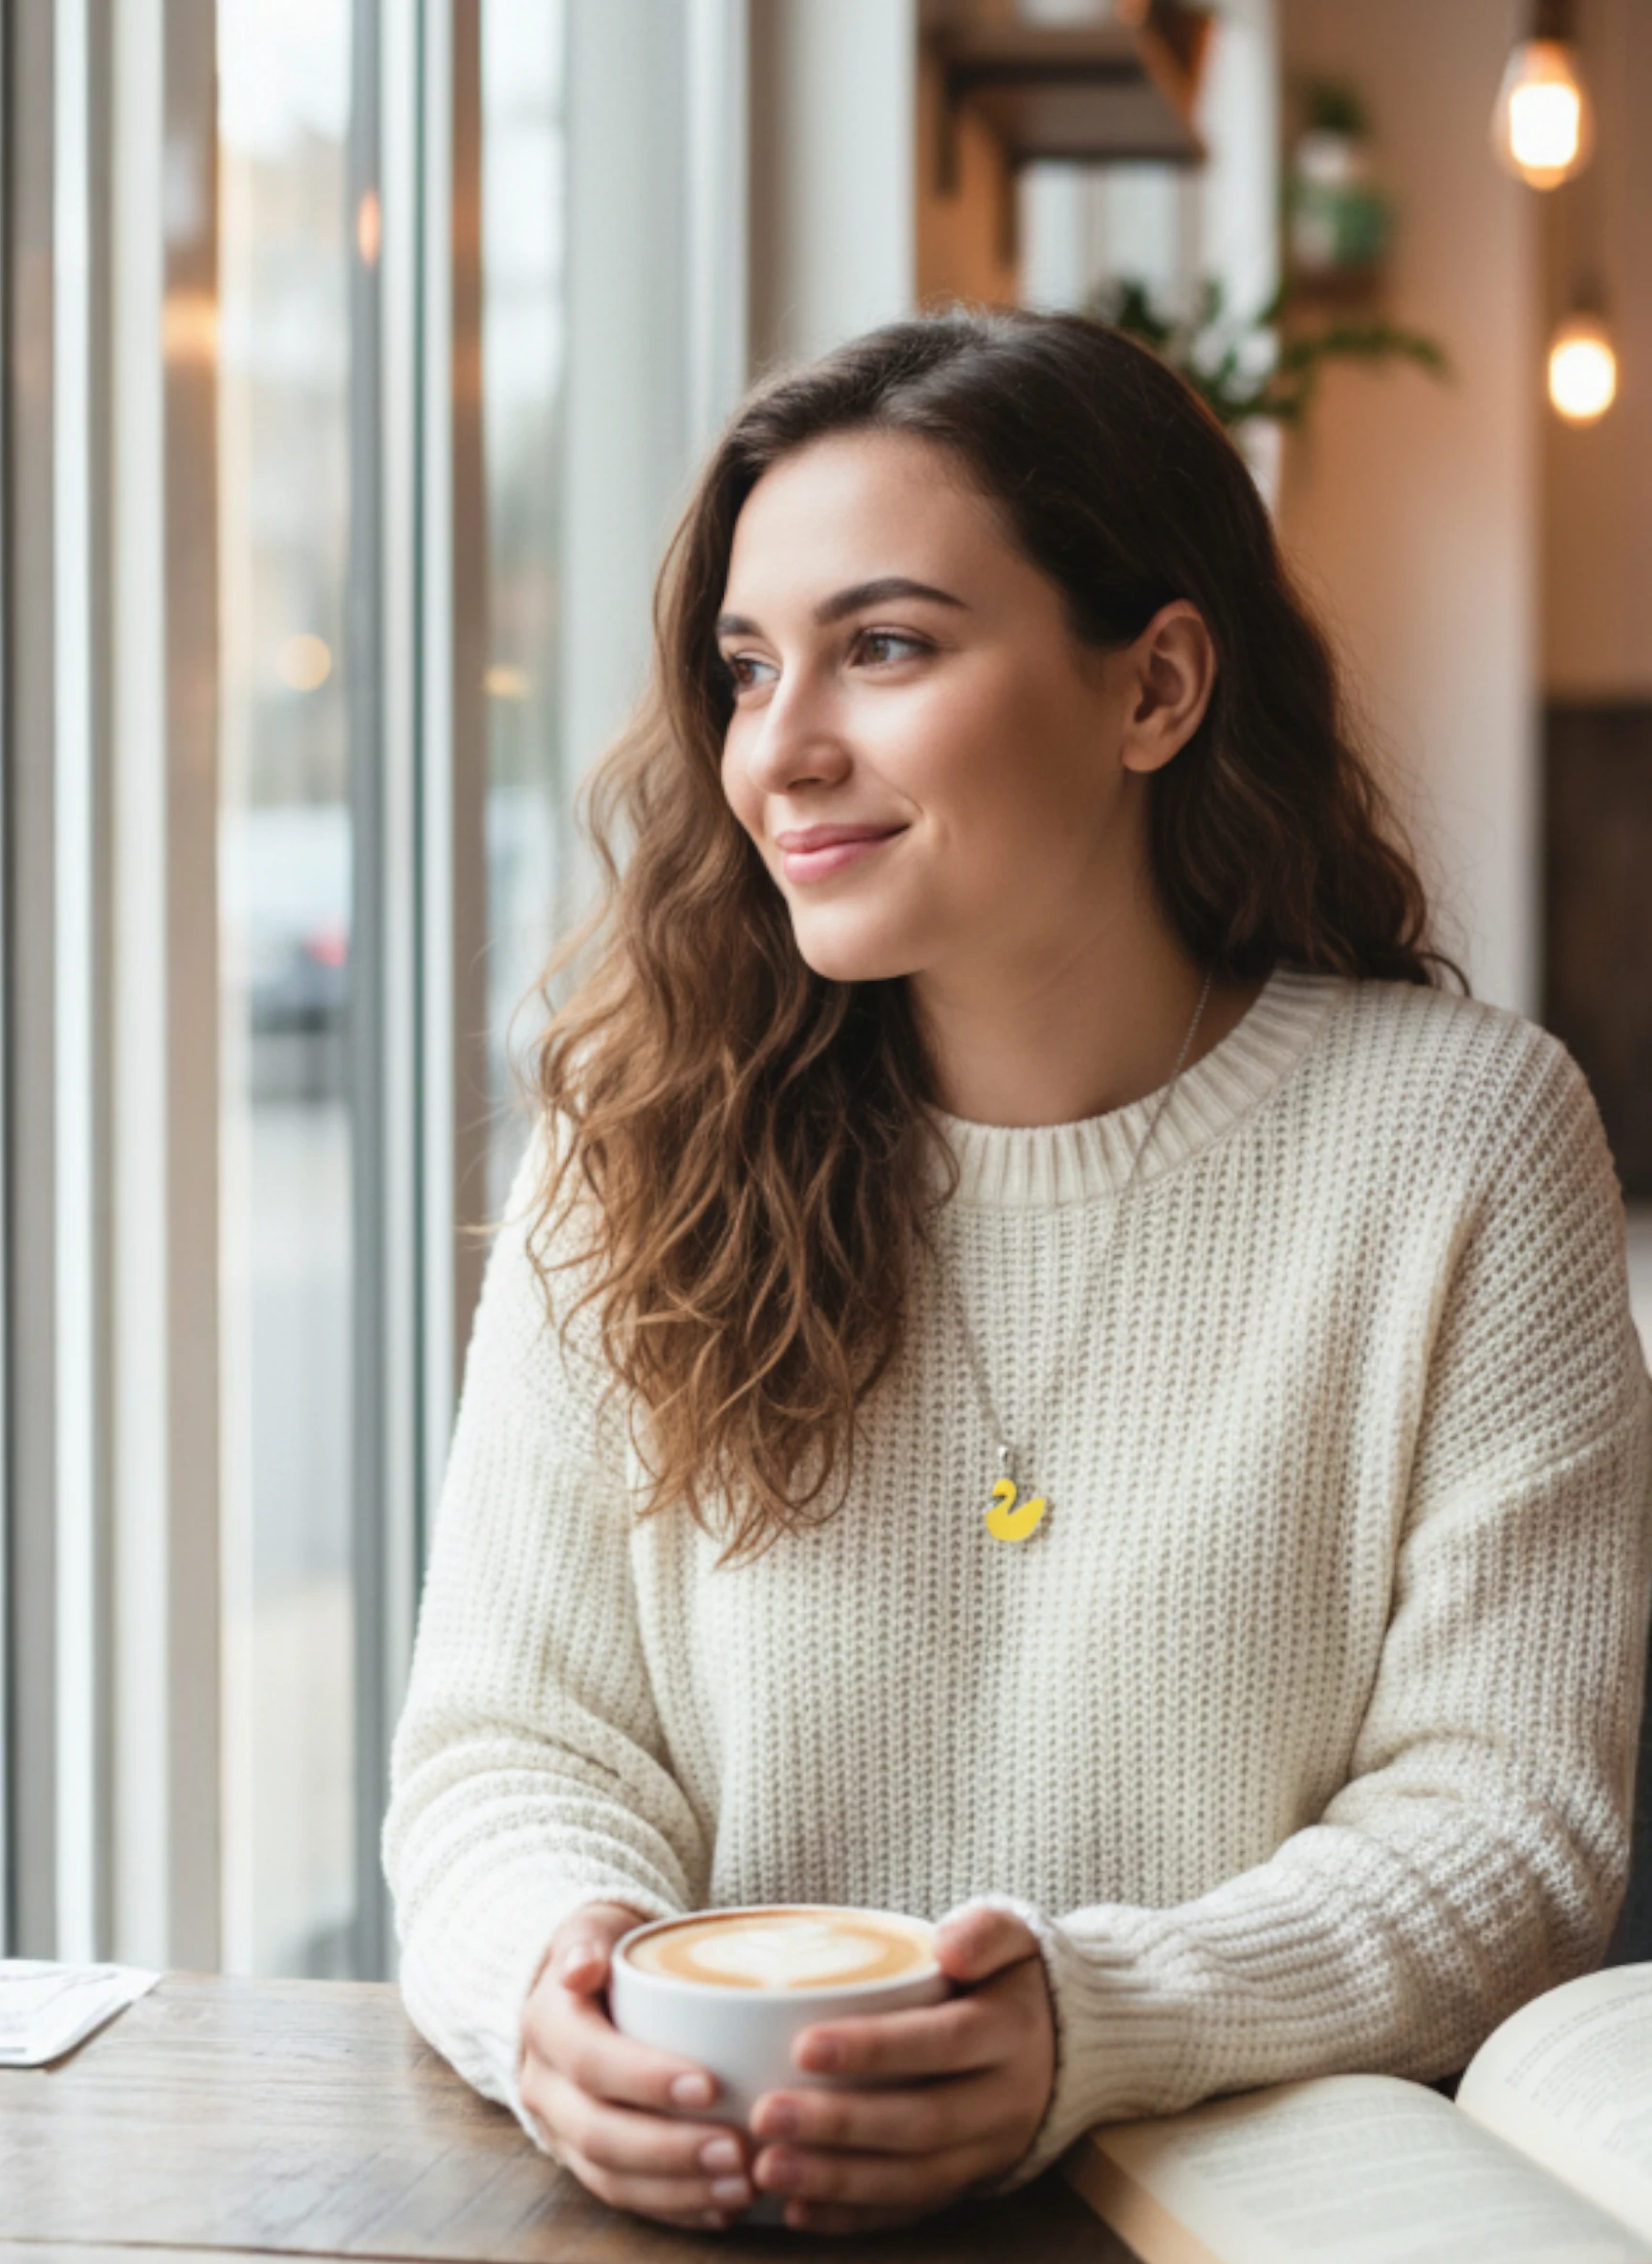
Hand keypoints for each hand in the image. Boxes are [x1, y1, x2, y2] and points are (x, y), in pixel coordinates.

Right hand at [518, 1902, 755, 2230]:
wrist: (573, 1986)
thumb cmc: (602, 1951)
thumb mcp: (592, 1925)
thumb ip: (585, 1937)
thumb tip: (580, 1967)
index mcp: (547, 2024)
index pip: (590, 2060)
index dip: (645, 2078)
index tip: (710, 2084)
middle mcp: (545, 2085)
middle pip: (599, 2132)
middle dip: (669, 2150)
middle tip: (737, 2150)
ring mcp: (561, 2129)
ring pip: (609, 2176)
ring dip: (677, 2189)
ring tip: (742, 2185)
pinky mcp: (583, 2160)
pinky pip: (622, 2198)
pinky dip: (673, 2208)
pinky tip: (722, 2206)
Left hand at [747, 1905, 1055, 2235]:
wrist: (1072, 2042)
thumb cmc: (1017, 1977)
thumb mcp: (1016, 1935)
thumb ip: (986, 1931)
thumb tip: (947, 1948)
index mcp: (1011, 2032)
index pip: (942, 2043)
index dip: (876, 2049)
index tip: (804, 2046)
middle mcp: (1006, 2100)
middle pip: (922, 2122)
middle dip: (840, 2125)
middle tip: (766, 2115)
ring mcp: (990, 2150)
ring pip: (915, 2179)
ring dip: (837, 2180)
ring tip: (768, 2167)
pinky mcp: (972, 2182)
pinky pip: (914, 2209)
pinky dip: (855, 2217)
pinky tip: (799, 2210)